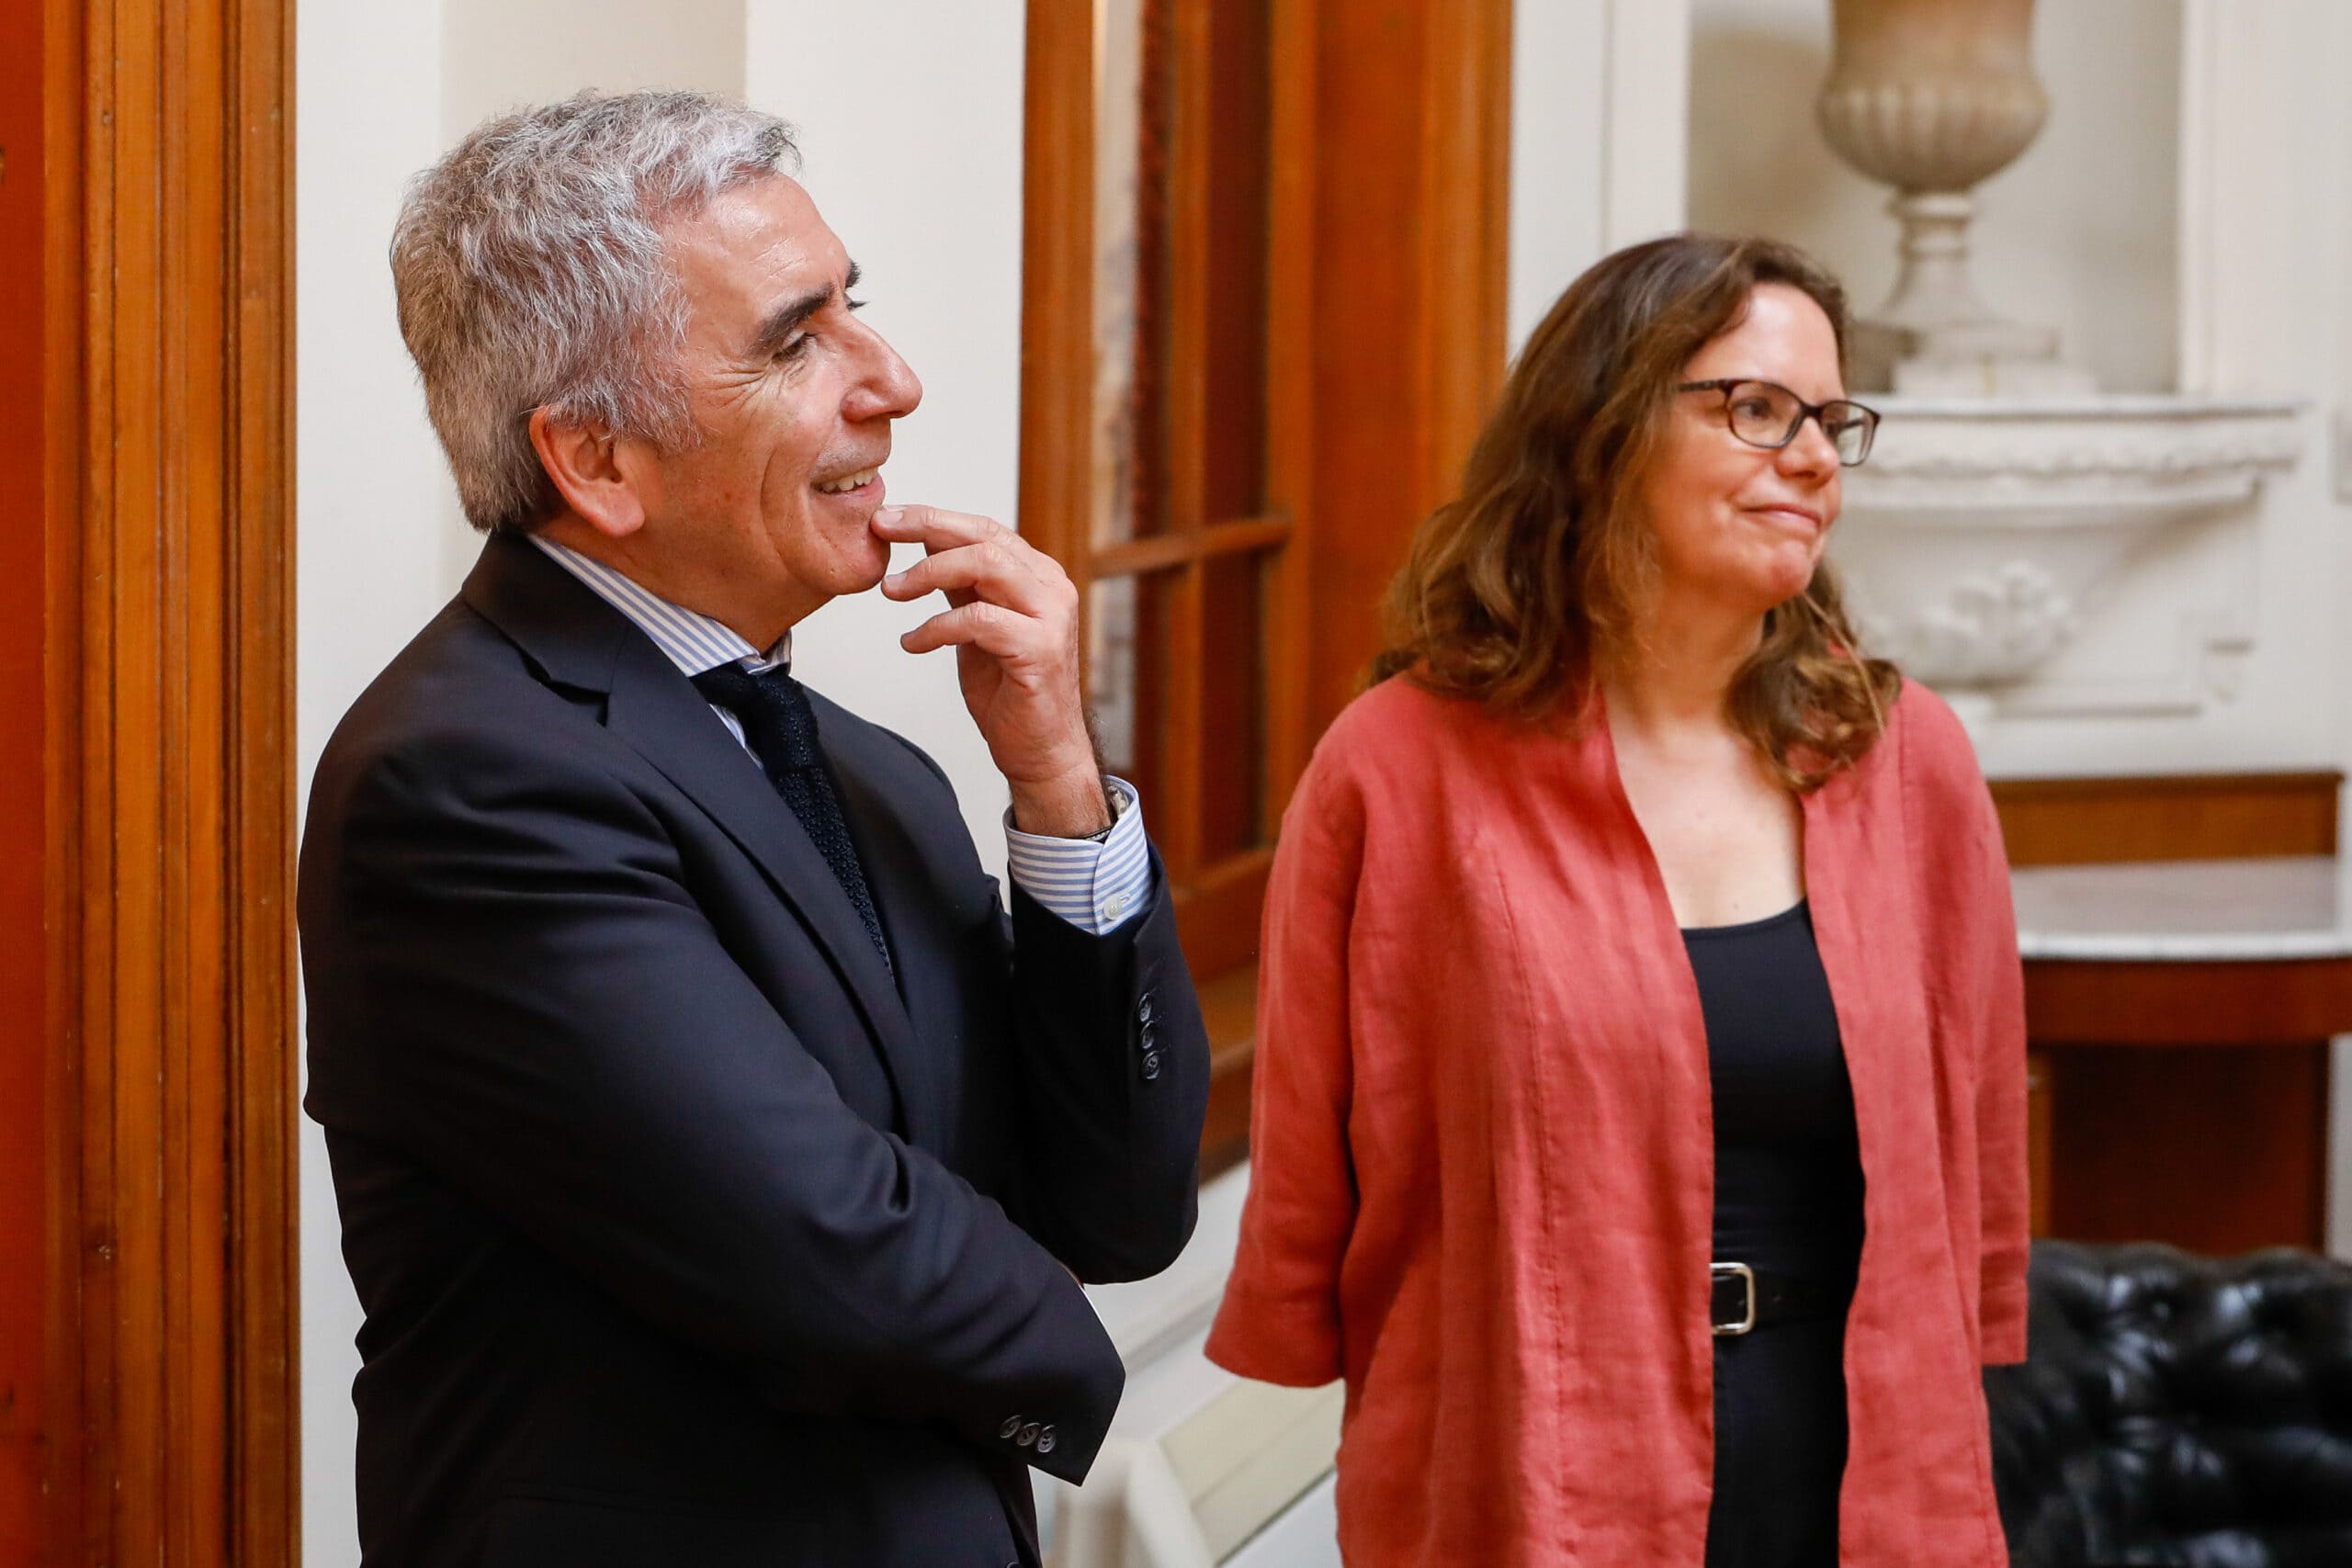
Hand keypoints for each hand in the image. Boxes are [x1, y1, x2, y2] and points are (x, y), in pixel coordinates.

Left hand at [874, 505, 1109, 836]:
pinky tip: (912, 643)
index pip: (983, 529)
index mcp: (1038, 576)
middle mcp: (1051, 588)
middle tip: (881, 530)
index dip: (932, 517)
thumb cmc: (1010, 692)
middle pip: (984, 536)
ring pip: (986, 566)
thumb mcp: (977, 628)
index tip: (886, 520)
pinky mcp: (1040, 649)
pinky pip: (979, 621)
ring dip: (929, 573)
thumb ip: (962, 588)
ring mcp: (1051, 617)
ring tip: (892, 591)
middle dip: (926, 526)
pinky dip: (936, 628)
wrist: (1041, 751)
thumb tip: (925, 544)